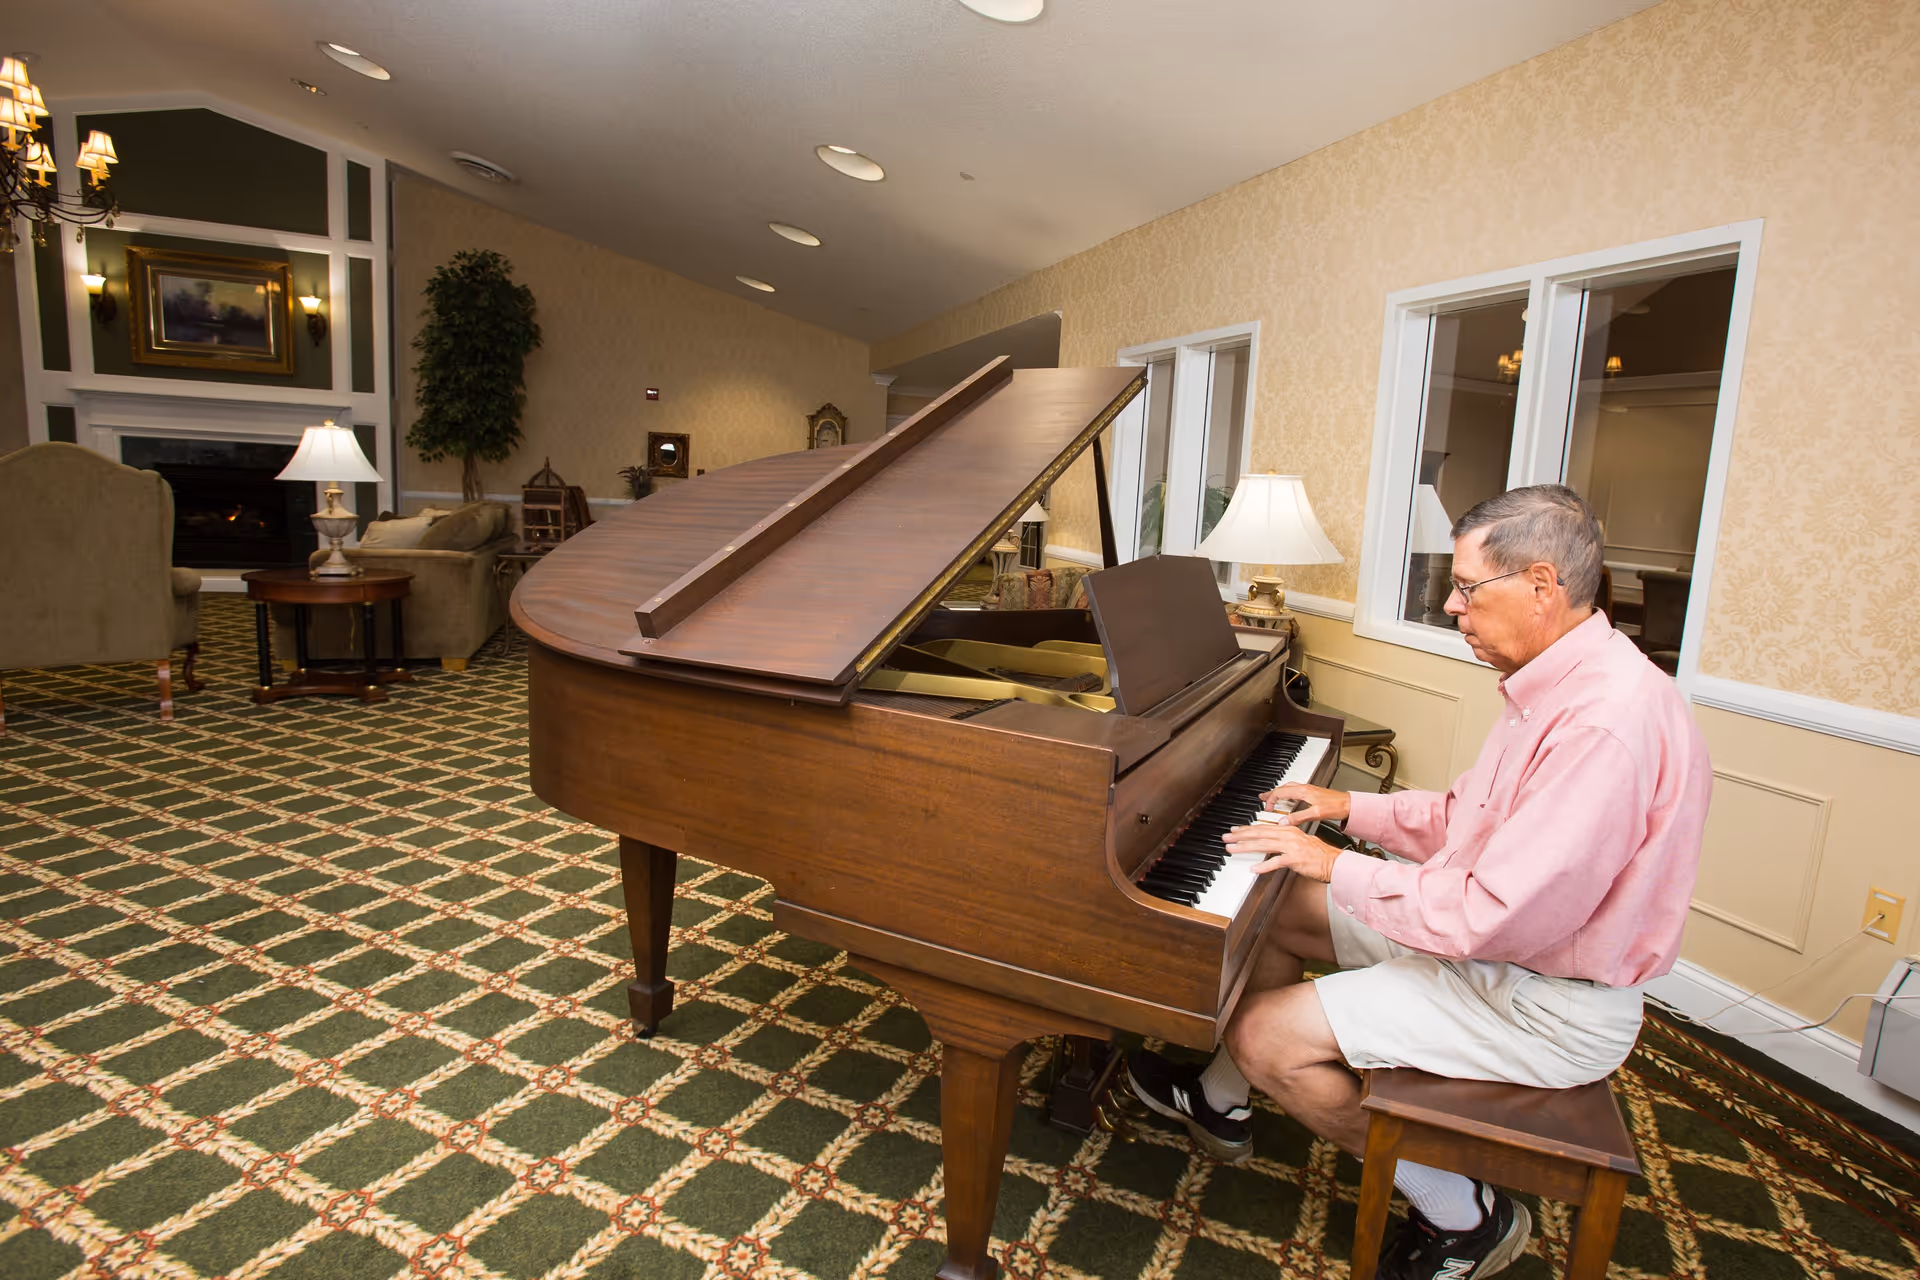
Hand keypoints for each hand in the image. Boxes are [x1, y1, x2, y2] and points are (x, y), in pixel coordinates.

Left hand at [1222, 822, 1343, 882]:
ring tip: (1232, 849)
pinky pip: (1276, 862)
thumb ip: (1285, 841)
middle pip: (1260, 834)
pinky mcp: (1295, 859)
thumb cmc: (1319, 855)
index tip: (1235, 830)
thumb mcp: (1300, 843)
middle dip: (1241, 836)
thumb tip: (1270, 843)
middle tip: (1226, 837)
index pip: (1264, 828)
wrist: (1334, 863)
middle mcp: (1289, 835)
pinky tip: (1253, 868)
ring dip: (1246, 847)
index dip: (1247, 829)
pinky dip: (1264, 866)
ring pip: (1264, 845)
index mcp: (1289, 830)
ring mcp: (1292, 847)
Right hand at [1259, 783, 1349, 826]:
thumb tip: (1283, 822)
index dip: (1270, 800)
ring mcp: (1309, 790)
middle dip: (1271, 793)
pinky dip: (1287, 794)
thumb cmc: (1336, 807)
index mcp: (1303, 791)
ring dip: (1279, 792)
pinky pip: (1295, 791)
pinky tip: (1289, 800)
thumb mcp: (1315, 813)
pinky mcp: (1313, 793)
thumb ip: (1298, 818)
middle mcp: (1304, 788)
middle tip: (1262, 798)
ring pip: (1288, 788)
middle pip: (1282, 788)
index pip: (1280, 792)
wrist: (1350, 805)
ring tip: (1272, 797)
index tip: (1266, 809)